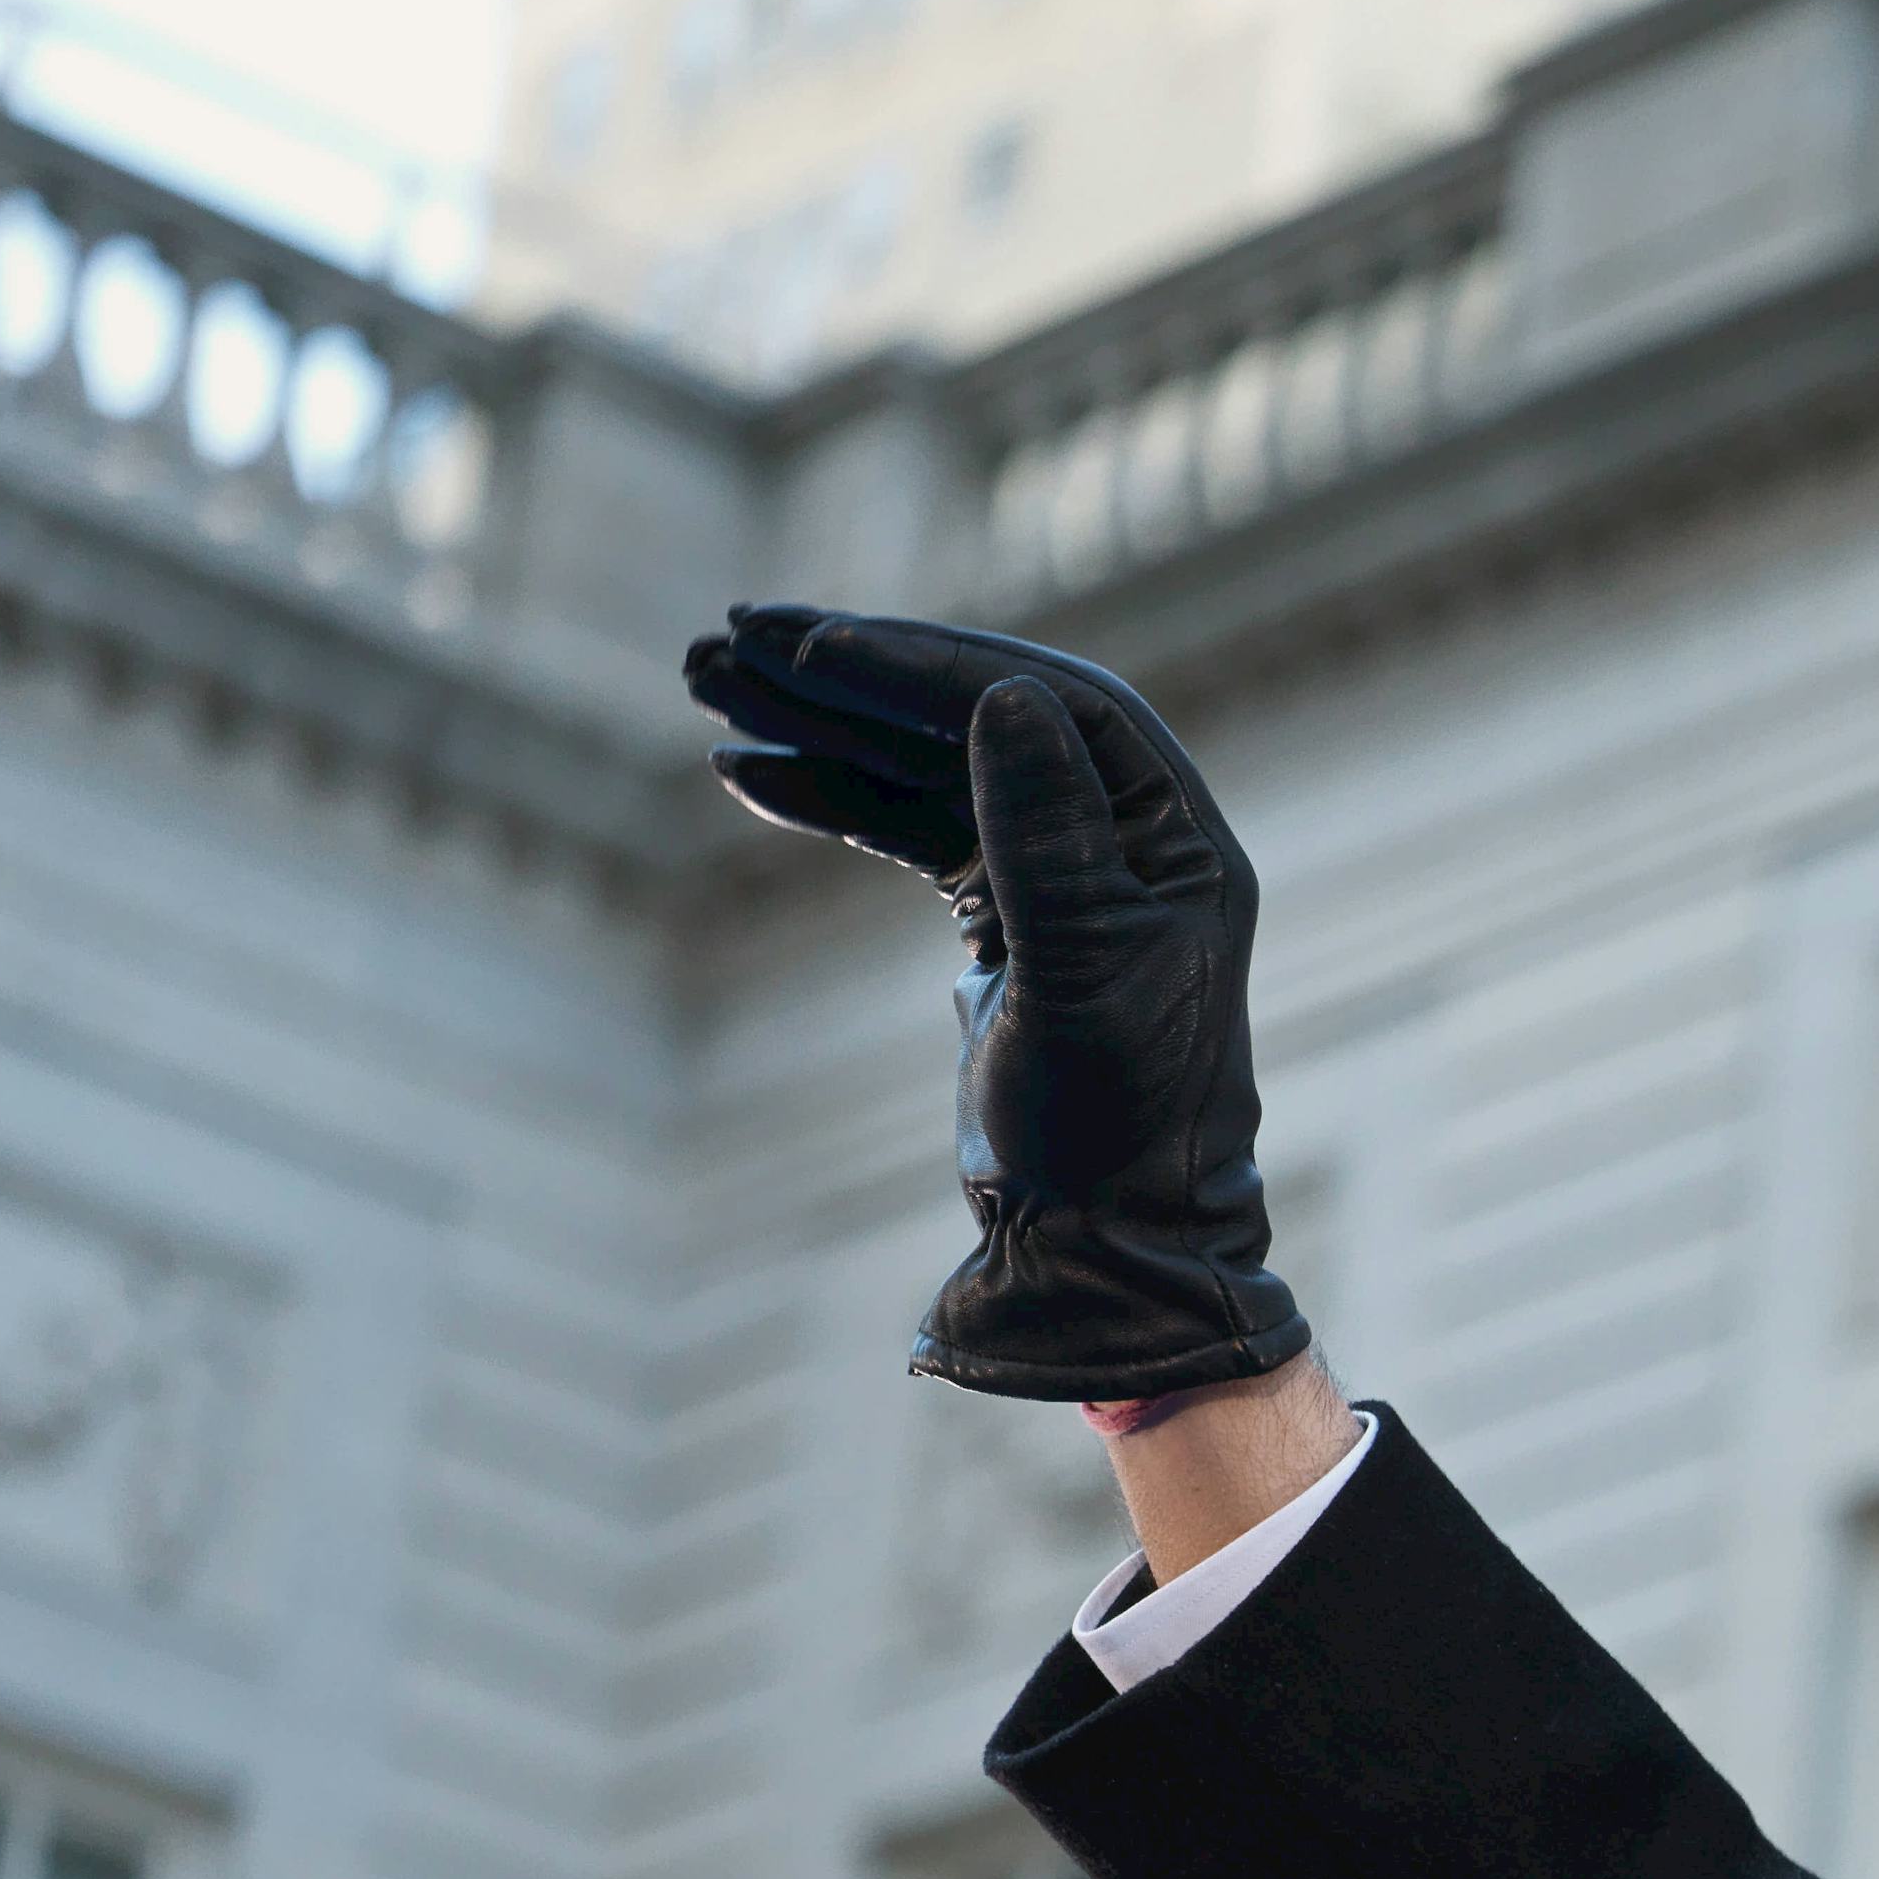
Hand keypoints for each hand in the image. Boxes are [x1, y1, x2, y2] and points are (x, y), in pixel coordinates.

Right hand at [682, 606, 1315, 1409]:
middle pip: (977, 716)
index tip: (815, 649)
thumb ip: (1044, 836)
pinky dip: (834, 799)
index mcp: (1175, 840)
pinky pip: (911, 830)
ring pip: (930, 767)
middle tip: (728, 638)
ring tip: (703, 684)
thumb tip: (1004, 695)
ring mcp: (1063, 873)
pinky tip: (745, 774)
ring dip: (822, 724)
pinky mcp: (1006, 918)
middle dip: (853, 677)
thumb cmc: (1113, 1124)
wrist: (1105, 1240)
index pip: (1047, 703)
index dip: (927, 666)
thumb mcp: (1079, 975)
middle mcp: (1126, 840)